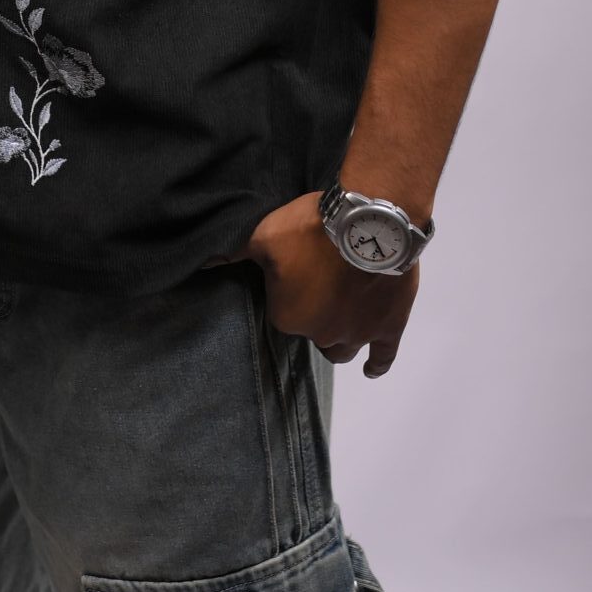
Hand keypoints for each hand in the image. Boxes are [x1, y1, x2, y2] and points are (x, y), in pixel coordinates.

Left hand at [245, 192, 419, 377]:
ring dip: (336, 339)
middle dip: (312, 316)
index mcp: (287, 317)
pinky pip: (383, 355)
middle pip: (312, 333)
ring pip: (342, 350)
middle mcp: (320, 334)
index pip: (282, 315)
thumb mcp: (263, 236)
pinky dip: (377, 363)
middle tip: (317, 290)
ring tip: (335, 326)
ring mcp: (356, 334)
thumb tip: (203, 263)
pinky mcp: (388, 327)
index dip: (288, 295)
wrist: (367, 222)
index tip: (294, 276)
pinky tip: (371, 369)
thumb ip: (234, 253)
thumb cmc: (309, 229)